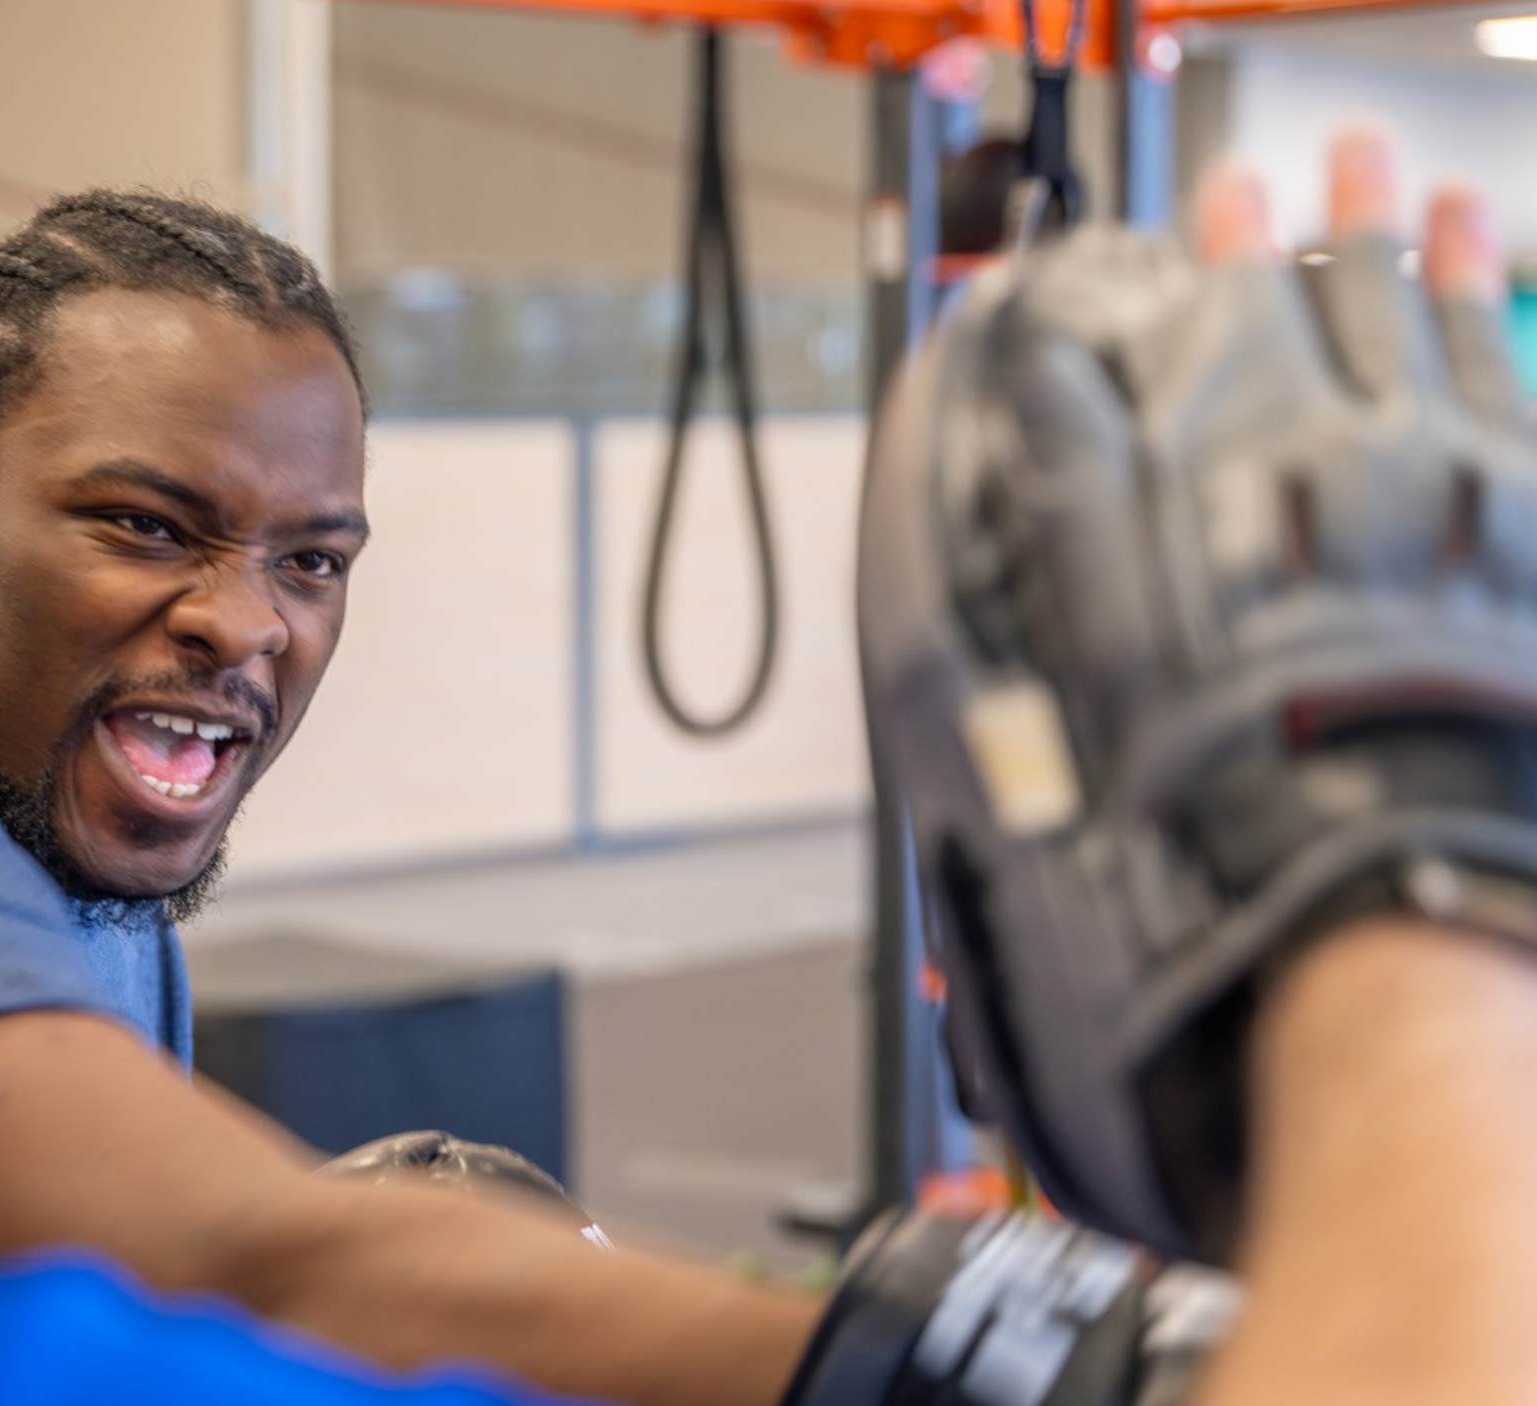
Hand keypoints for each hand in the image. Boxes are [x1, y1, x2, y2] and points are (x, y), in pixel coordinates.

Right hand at [859, 128, 1536, 1264]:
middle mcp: (1344, 463)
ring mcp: (1447, 505)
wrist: (1357, 873)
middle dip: (1329, 230)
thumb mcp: (1086, 635)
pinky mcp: (1515, 559)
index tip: (1215, 206)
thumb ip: (1061, 488)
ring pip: (1447, 339)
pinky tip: (1510, 308)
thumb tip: (1038, 381)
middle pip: (1340, 310)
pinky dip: (1511, 344)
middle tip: (1330, 164)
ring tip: (1426, 193)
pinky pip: (1521, 412)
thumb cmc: (1208, 777)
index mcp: (1231, 474)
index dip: (1217, 261)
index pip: (1224, 329)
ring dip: (1434, 258)